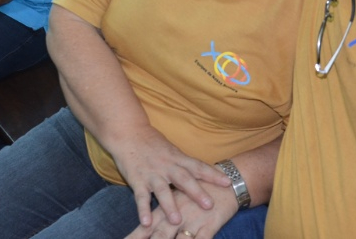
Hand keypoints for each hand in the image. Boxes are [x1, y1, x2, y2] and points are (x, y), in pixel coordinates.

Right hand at [108, 127, 231, 226]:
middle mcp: (167, 166)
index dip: (213, 174)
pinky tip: (147, 223)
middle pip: (184, 179)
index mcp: (177, 158)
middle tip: (209, 205)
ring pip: (162, 190)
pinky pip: (140, 197)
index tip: (228, 182)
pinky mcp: (136, 180)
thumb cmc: (152, 143)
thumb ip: (184, 164)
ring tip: (177, 220)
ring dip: (170, 205)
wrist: (128, 132)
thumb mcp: (172, 151)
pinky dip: (143, 210)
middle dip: (197, 192)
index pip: (198, 166)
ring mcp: (152, 174)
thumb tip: (203, 175)